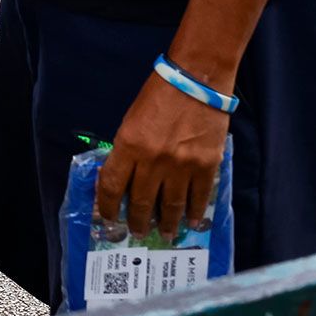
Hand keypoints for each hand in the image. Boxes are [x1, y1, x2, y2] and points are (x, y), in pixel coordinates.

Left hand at [97, 72, 230, 239]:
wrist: (196, 81)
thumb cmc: (158, 97)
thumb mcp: (130, 122)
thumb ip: (126, 152)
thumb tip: (123, 181)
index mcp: (128, 146)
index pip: (112, 187)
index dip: (108, 207)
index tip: (109, 218)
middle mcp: (153, 160)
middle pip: (142, 202)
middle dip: (138, 221)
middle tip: (137, 232)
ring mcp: (181, 165)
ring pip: (172, 206)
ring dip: (167, 224)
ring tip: (164, 234)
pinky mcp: (206, 165)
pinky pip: (199, 197)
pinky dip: (195, 213)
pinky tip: (192, 222)